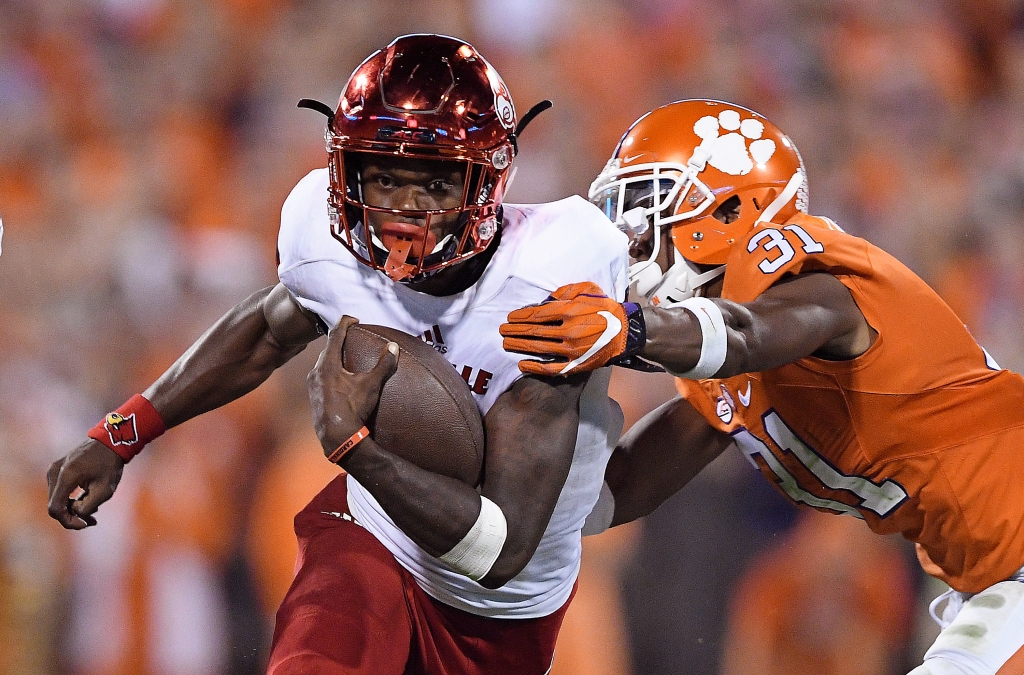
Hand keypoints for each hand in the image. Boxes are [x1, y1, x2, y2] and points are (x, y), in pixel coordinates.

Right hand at [47, 439, 124, 528]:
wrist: (110, 441)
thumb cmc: (110, 465)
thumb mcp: (105, 489)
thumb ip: (88, 506)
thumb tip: (74, 513)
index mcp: (66, 476)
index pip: (55, 508)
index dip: (68, 521)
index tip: (85, 524)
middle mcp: (54, 472)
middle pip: (54, 505)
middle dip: (72, 517)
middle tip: (92, 521)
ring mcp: (53, 470)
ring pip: (56, 499)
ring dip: (71, 509)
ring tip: (93, 511)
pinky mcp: (56, 469)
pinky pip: (59, 491)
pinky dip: (70, 500)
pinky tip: (86, 500)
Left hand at [307, 315, 398, 458]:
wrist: (337, 437)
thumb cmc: (353, 409)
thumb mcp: (371, 385)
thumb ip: (383, 365)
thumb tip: (394, 348)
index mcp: (328, 364)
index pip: (335, 335)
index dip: (344, 323)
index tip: (354, 319)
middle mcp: (316, 371)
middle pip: (327, 348)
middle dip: (339, 340)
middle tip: (352, 336)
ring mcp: (312, 384)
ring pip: (323, 363)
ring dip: (334, 357)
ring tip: (346, 357)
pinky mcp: (313, 395)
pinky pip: (321, 375)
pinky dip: (331, 371)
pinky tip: (340, 379)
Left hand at [500, 282, 646, 375]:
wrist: (625, 332)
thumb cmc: (606, 308)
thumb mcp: (588, 290)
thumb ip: (566, 291)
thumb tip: (548, 298)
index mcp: (571, 311)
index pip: (538, 314)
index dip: (521, 316)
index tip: (510, 317)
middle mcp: (569, 331)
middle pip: (534, 331)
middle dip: (515, 331)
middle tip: (502, 330)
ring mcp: (572, 350)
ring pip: (539, 349)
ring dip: (519, 346)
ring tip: (506, 343)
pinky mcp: (576, 364)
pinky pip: (551, 368)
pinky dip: (534, 367)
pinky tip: (522, 364)